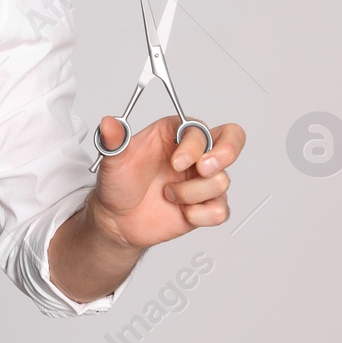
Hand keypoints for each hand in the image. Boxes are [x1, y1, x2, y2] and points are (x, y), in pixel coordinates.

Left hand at [89, 114, 244, 249]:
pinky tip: (182, 212)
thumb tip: (108, 123)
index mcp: (174, 135)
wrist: (117, 219)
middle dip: (225, 153)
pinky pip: (221, 210)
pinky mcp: (207, 205)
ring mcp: (202, 180)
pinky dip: (200, 215)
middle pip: (233, 139)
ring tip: (169, 194)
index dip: (194, 145)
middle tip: (202, 169)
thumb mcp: (112, 161)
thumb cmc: (119, 184)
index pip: (200, 129)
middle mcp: (194, 154)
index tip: (176, 162)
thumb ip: (113, 141)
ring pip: (222, 181)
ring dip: (191, 193)